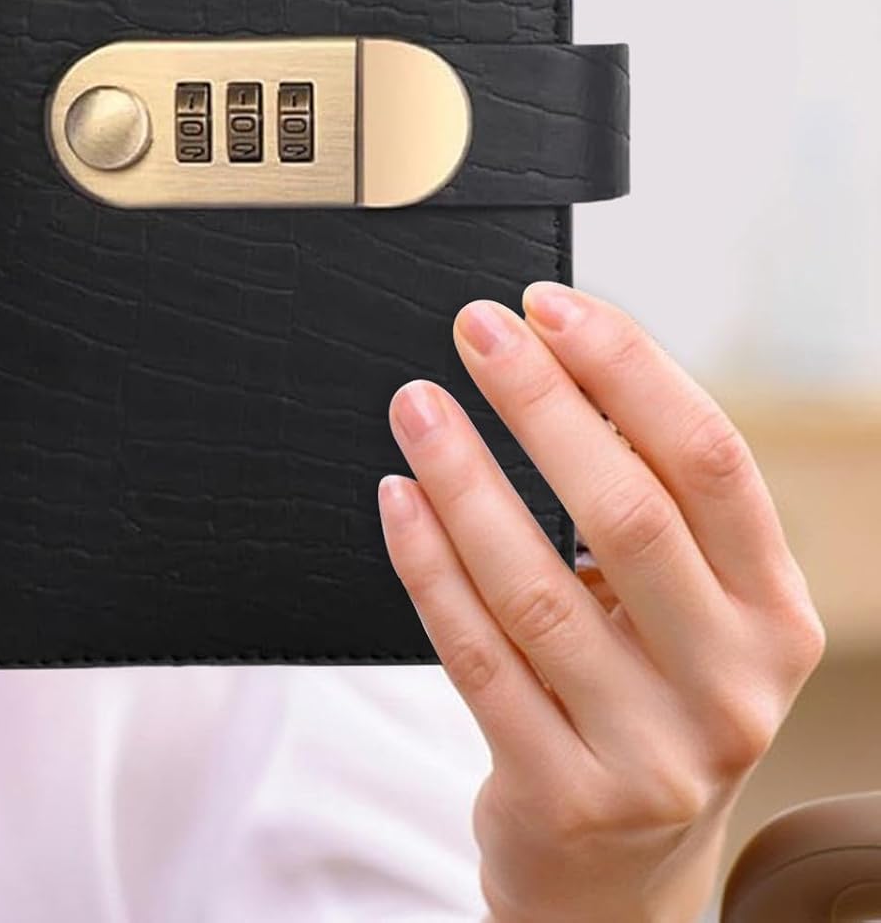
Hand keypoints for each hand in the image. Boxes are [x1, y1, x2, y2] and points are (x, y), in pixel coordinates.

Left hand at [375, 283, 824, 922]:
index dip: (629, 369)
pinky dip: (428, 567)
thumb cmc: (642, 697)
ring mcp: (652, 752)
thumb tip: (563, 362)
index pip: (710, 462)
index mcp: (774, 613)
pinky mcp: (564, 795)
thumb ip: (646, 504)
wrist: (619, 876)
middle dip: (542, 405)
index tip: (550, 305)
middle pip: (629, 511)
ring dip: (465, 477)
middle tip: (474, 331)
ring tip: (415, 404)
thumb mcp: (681, 612)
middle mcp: (732, 685)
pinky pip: (478, 659)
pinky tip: (396, 498)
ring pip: (538, 586)